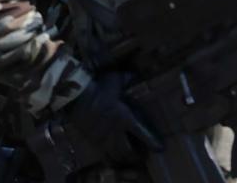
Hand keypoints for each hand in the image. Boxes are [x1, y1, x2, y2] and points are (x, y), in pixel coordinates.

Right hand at [26, 72, 161, 178]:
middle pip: (130, 150)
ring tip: (132, 159)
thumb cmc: (98, 88)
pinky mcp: (93, 141)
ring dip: (126, 158)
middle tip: (144, 154)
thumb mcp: (116, 80)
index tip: (160, 148)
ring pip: (117, 155)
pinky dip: (111, 160)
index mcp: (125, 117)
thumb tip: (136, 76)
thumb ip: (128, 79)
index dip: (153, 142)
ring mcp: (104, 138)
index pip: (142, 134)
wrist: (76, 97)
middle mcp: (116, 132)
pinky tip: (115, 161)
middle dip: (138, 155)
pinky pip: (104, 155)